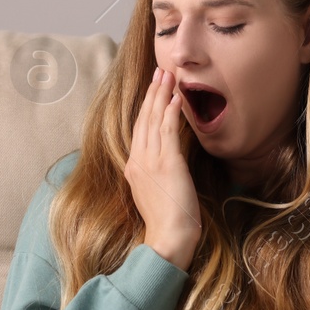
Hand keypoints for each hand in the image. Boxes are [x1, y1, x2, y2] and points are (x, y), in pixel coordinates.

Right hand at [125, 66, 200, 270]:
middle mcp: (138, 161)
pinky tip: (176, 98)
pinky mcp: (167, 164)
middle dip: (152, 93)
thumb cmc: (167, 223)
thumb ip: (154, 176)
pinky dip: (171, 112)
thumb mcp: (155, 194)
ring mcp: (151, 161)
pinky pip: (167, 131)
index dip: (145, 107)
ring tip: (168, 76)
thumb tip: (164, 165)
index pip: (139, 130)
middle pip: (143, 120)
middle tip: (159, 72)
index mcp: (133, 168)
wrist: (168, 238)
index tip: (152, 89)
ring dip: (161, 95)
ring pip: (153, 120)